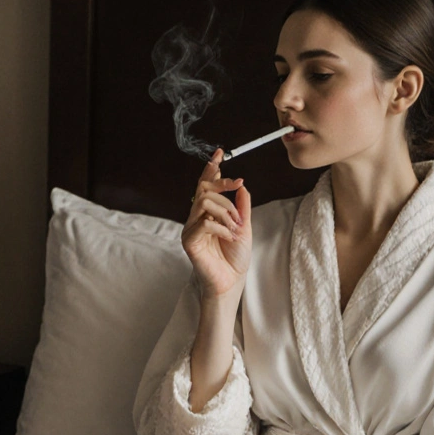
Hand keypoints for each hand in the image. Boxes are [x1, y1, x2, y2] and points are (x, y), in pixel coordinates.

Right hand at [182, 149, 251, 298]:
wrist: (232, 281)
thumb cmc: (235, 257)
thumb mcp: (244, 226)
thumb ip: (242, 206)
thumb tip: (241, 186)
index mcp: (207, 213)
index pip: (205, 185)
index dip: (211, 169)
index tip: (220, 153)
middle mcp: (196, 217)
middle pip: (204, 188)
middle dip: (224, 185)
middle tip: (239, 186)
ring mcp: (191, 228)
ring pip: (205, 202)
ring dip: (226, 211)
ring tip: (236, 227)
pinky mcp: (189, 240)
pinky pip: (205, 222)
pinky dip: (222, 228)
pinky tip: (230, 237)